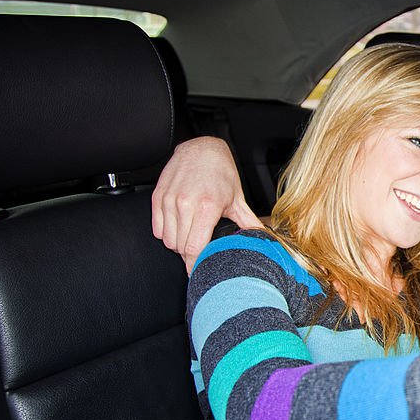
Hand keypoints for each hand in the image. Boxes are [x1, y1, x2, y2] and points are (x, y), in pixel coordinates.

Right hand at [151, 137, 261, 271]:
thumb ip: (248, 222)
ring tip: (190, 236)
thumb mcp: (237, 199)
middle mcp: (186, 204)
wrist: (201, 148)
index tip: (199, 272)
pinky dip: (166, 233)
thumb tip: (262, 238)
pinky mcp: (158, 197)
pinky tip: (179, 228)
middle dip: (189, 255)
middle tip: (199, 251)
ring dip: (178, 244)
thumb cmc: (220, 172)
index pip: (194, 249)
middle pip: (180, 248)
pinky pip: (157, 229)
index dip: (196, 265)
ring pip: (167, 240)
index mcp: (207, 207)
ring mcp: (169, 200)